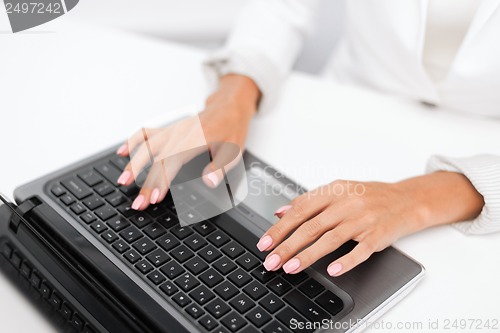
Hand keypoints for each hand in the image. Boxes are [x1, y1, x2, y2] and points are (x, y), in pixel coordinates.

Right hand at [116, 74, 259, 210]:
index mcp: (197, 139)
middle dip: (145, 183)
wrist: (229, 108)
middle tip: (138, 203)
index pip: (173, 161)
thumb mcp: (235, 150)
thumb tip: (209, 181)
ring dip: (133, 164)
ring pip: (147, 146)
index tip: (154, 197)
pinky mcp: (168, 129)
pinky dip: (132, 141)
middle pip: (156, 159)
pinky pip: (146, 132)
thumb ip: (221, 167)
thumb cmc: (231, 129)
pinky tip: (122, 152)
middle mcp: (180, 133)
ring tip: (123, 181)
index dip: (162, 180)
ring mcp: (172, 130)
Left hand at [256, 172, 483, 275]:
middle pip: (311, 226)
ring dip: (308, 255)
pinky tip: (333, 270)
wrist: (406, 199)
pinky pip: (361, 249)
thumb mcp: (337, 191)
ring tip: (290, 268)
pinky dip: (347, 260)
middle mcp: (346, 203)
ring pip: (331, 238)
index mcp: (333, 191)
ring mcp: (362, 219)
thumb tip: (280, 212)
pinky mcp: (377, 233)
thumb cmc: (368, 196)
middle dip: (287, 245)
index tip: (264, 243)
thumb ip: (308, 201)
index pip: (299, 210)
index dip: (279, 228)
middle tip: (271, 261)